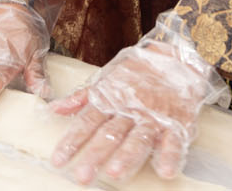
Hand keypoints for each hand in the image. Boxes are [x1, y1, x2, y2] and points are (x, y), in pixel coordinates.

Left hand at [50, 11, 226, 183]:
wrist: (176, 56)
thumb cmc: (137, 71)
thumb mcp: (106, 79)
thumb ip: (81, 97)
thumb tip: (54, 109)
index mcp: (110, 100)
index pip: (87, 122)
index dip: (72, 141)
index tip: (58, 160)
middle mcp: (130, 109)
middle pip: (110, 134)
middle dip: (95, 155)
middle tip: (82, 175)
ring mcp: (154, 116)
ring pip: (138, 138)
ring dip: (127, 156)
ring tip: (115, 173)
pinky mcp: (178, 121)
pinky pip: (175, 141)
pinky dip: (170, 155)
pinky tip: (165, 170)